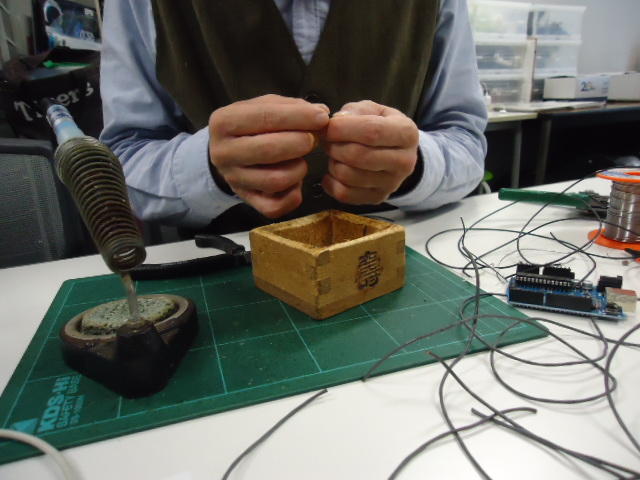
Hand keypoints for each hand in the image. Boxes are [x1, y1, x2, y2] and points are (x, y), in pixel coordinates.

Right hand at [209, 94, 329, 217]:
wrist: (229, 153)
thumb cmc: (252, 126)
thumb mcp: (264, 106)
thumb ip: (292, 107)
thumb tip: (321, 113)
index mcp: (224, 122)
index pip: (265, 117)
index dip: (298, 117)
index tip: (322, 117)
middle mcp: (223, 153)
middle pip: (269, 150)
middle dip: (300, 142)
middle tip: (313, 139)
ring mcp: (234, 180)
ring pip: (276, 180)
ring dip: (299, 169)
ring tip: (301, 159)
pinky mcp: (247, 200)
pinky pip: (275, 206)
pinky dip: (293, 195)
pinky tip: (296, 181)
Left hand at [323, 100, 418, 203]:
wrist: (397, 153)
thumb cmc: (381, 127)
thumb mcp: (373, 110)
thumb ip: (355, 112)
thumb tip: (337, 121)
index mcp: (406, 133)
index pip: (372, 131)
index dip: (343, 128)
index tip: (328, 126)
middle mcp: (404, 161)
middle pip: (358, 156)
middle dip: (335, 146)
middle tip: (328, 140)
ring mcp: (392, 183)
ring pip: (348, 175)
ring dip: (333, 163)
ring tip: (335, 154)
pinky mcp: (377, 198)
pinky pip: (344, 194)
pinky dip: (331, 182)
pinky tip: (333, 172)